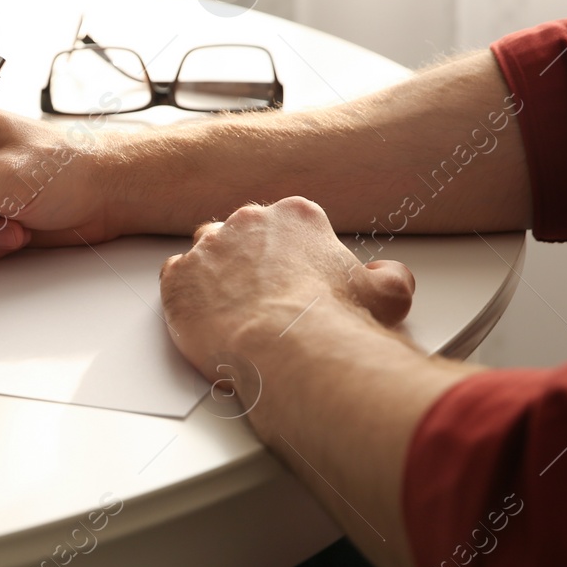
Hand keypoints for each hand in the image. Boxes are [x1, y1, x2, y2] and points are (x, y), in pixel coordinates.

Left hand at [159, 196, 414, 367]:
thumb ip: (390, 277)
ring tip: (233, 312)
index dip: (291, 256)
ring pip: (207, 254)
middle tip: (264, 300)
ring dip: (216, 277)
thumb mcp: (387, 296)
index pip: (287, 225)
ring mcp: (208, 247)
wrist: (289, 350)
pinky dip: (187, 298)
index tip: (295, 280)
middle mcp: (248, 221)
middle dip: (251, 262)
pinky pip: (176, 279)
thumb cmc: (334, 323)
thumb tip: (388, 275)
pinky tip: (206, 320)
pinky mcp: (179, 277)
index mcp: (296, 216)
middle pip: (244, 234)